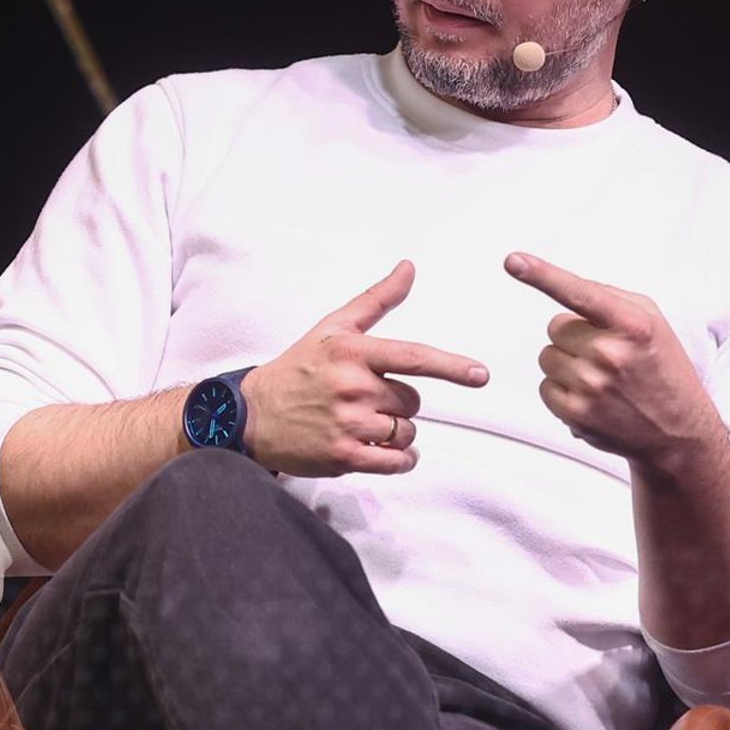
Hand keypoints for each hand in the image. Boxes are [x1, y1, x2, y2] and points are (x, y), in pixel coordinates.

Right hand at [241, 261, 487, 475]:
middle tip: (363, 400)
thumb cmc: (297, 369)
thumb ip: (376, 300)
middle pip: (412, 402)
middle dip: (397, 403)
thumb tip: (409, 268)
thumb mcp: (332, 328)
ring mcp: (348, 424)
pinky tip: (382, 452)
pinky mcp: (343, 457)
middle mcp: (352, 387)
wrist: (250, 415)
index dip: (451, 367)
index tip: (480, 375)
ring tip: (362, 425)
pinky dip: (398, 459)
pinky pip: (395, 461)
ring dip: (394, 432)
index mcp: (351, 352)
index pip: (413, 358)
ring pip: (405, 432)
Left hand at [505, 252, 726, 469]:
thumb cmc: (664, 370)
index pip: (579, 293)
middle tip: (607, 356)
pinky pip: (545, 387)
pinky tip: (594, 399)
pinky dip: (563, 391)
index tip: (513, 261)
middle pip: (556, 327)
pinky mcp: (576, 414)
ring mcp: (591, 386)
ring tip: (603, 379)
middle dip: (575, 337)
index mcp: (632, 325)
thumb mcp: (652, 322)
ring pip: (547, 357)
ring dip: (568, 364)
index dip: (542, 275)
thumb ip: (610, 298)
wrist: (680, 432)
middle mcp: (611, 354)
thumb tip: (565, 285)